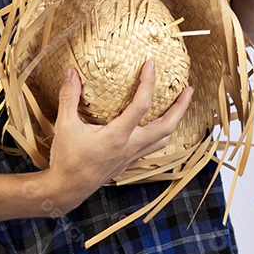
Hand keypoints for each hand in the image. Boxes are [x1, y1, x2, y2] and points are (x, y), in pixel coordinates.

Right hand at [43, 61, 193, 212]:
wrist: (67, 189)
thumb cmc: (66, 159)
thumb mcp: (65, 125)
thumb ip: (69, 97)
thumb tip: (70, 71)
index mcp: (117, 136)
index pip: (141, 105)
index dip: (149, 82)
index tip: (151, 65)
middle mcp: (130, 146)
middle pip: (166, 127)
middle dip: (181, 107)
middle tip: (188, 90)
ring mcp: (131, 155)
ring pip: (163, 139)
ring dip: (175, 121)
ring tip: (180, 106)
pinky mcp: (129, 161)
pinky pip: (153, 146)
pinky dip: (162, 133)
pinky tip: (159, 125)